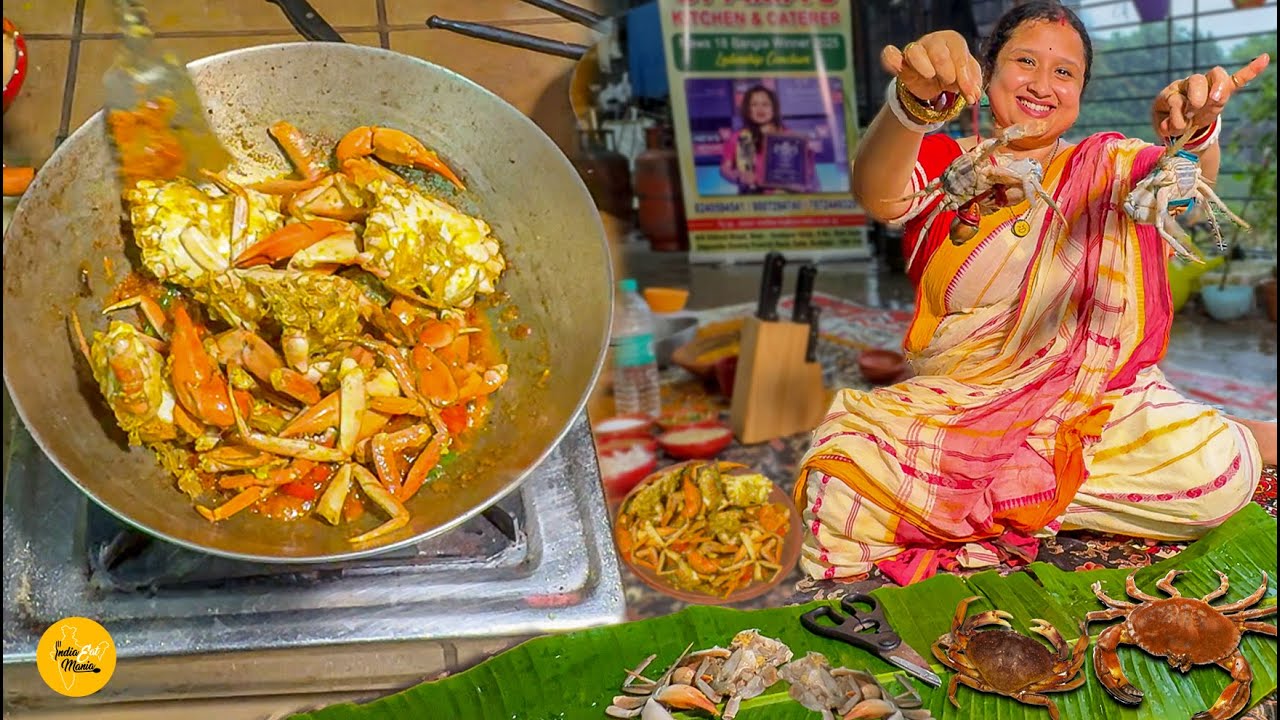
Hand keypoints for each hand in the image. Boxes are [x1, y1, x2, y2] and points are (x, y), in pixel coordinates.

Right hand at [881, 31, 983, 104]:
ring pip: (916, 52)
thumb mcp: (966, 78)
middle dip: (946, 68)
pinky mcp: (901, 62)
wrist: (934, 81)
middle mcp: (933, 41)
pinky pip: (891, 55)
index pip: (959, 54)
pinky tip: (895, 66)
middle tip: (949, 82)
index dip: (965, 75)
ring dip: (923, 65)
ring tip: (930, 76)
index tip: (969, 93)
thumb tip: (974, 95)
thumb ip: (971, 84)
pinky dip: (891, 59)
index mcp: (952, 40)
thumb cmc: (953, 73)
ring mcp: (915, 50)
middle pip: (938, 51)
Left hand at [1151, 54, 1269, 137]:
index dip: (1183, 102)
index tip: (1189, 113)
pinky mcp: (1222, 92)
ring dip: (1213, 100)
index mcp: (1172, 92)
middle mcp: (1189, 85)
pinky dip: (1251, 70)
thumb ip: (1168, 126)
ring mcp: (1207, 88)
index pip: (1176, 93)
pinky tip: (1264, 58)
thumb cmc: (1171, 122)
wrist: (1182, 124)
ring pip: (1216, 82)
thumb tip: (1171, 128)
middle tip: (1193, 112)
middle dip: (1197, 98)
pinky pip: (1237, 79)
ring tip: (1200, 117)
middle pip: (1197, 80)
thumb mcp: (1165, 125)